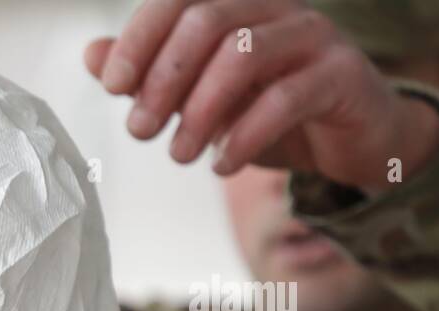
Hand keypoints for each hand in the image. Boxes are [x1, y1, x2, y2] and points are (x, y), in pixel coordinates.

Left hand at [84, 0, 438, 191]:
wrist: (346, 140)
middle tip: (139, 131)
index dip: (139, 38)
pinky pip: (286, 98)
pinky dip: (244, 136)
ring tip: (178, 155)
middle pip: (206, 22)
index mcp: (237, 5)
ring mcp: (313, 36)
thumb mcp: (199, 97)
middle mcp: (275, 9)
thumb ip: (150, 74)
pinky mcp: (341, 75)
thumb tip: (92, 55)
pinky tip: (221, 166)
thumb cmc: (264, 112)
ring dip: (199, 111)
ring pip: (244, 54)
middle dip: (163, 80)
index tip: (113, 87)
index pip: (178, 0)